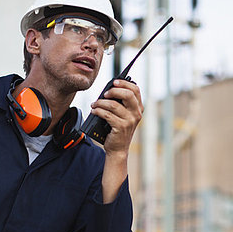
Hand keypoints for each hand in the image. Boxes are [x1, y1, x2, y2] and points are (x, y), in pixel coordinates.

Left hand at [91, 79, 142, 202]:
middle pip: (127, 95)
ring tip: (94, 104)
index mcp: (138, 108)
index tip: (114, 82)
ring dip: (101, 102)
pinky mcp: (121, 128)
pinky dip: (98, 111)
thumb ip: (120, 103)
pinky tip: (94, 111)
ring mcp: (130, 121)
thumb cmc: (117, 129)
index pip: (136, 90)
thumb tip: (108, 89)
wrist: (117, 149)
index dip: (125, 83)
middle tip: (104, 93)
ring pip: (113, 105)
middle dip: (113, 91)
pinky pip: (107, 115)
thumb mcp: (123, 115)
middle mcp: (137, 114)